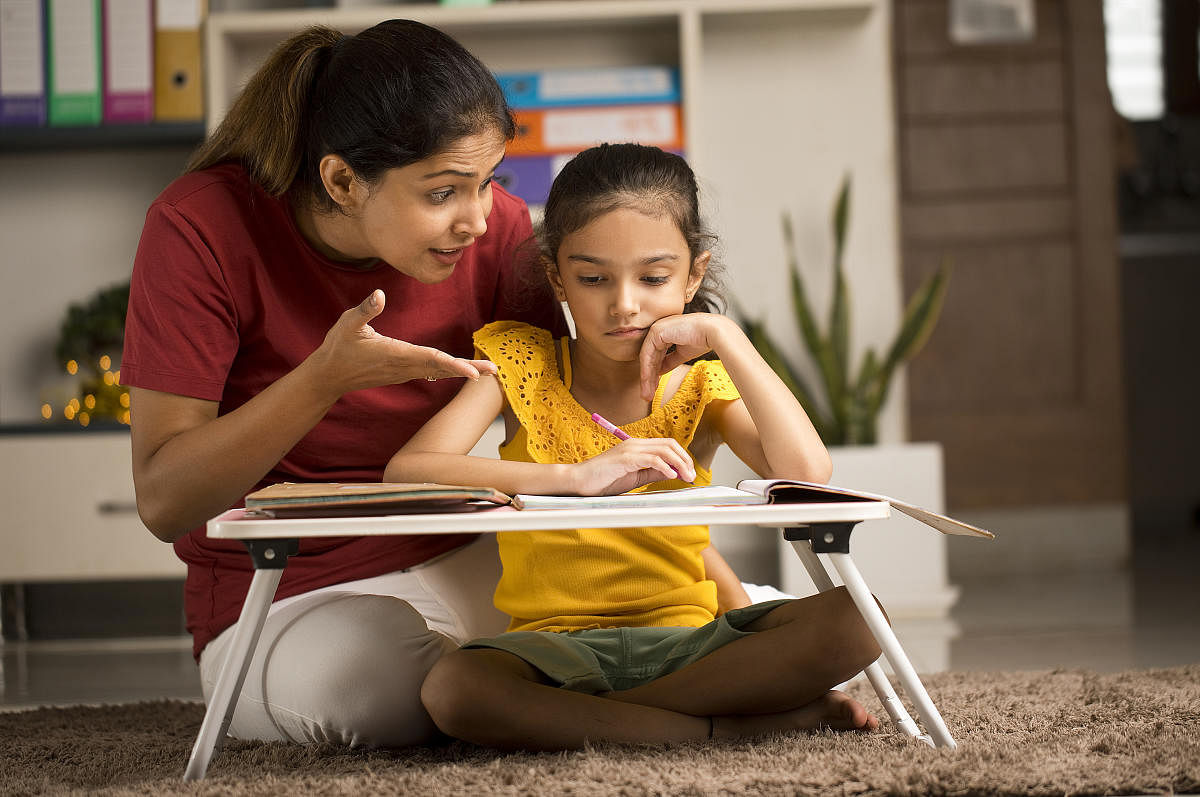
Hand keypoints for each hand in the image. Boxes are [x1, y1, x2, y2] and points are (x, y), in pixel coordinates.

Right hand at [310, 290, 496, 397]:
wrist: (328, 376)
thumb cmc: (338, 347)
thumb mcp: (347, 324)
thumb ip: (365, 310)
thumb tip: (379, 294)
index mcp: (395, 353)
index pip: (430, 359)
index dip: (453, 364)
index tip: (472, 373)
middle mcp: (403, 366)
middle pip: (442, 367)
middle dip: (468, 370)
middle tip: (494, 371)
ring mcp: (403, 372)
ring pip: (438, 371)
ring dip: (463, 371)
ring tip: (487, 372)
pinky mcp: (401, 373)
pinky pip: (430, 372)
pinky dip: (448, 371)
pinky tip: (461, 371)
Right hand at [570, 437, 695, 494]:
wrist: (580, 481)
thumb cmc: (603, 480)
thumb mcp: (635, 478)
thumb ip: (653, 473)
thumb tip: (673, 473)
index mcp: (637, 447)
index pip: (667, 445)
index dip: (682, 457)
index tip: (689, 473)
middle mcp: (635, 444)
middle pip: (669, 444)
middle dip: (685, 459)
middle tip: (691, 476)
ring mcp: (630, 449)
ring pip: (663, 450)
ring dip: (679, 464)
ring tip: (686, 477)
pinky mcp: (625, 458)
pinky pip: (651, 459)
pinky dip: (664, 467)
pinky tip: (671, 476)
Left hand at [638, 313, 733, 399]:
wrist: (712, 332)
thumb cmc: (702, 339)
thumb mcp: (683, 354)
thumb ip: (670, 361)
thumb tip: (659, 371)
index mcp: (666, 332)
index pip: (656, 355)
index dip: (655, 373)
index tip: (654, 388)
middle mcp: (659, 329)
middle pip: (650, 358)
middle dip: (649, 378)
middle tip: (647, 395)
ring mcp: (656, 329)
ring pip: (647, 358)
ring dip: (646, 378)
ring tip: (647, 394)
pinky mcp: (656, 331)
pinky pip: (647, 354)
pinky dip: (647, 370)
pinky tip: (648, 383)